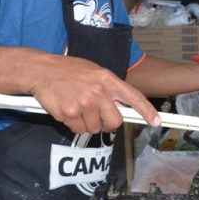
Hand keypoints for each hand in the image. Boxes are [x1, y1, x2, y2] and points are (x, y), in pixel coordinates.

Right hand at [30, 54, 159, 133]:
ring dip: (87, 123)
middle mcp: (99, 92)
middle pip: (114, 122)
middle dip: (107, 123)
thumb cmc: (69, 70)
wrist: (42, 70)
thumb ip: (109, 88)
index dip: (147, 111)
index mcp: (108, 79)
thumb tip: (122, 106)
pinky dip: (73, 124)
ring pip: (95, 128)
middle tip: (96, 114)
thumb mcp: (95, 72)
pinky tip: (67, 109)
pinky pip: (78, 129)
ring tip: (78, 106)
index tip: (156, 121)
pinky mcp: (69, 113)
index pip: (133, 97)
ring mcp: (84, 103)